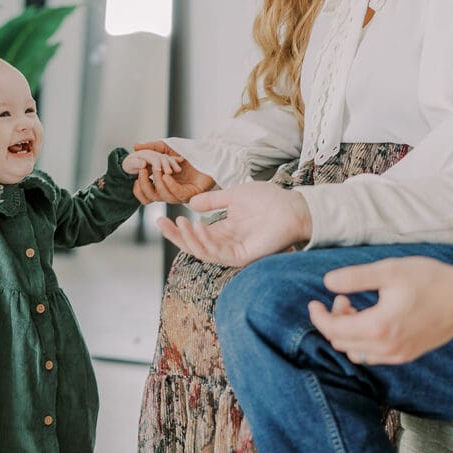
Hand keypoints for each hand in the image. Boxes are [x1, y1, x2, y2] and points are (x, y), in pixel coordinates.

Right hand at [131, 140, 214, 203]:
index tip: (134, 178)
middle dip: (144, 185)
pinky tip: (166, 176)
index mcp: (162, 183)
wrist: (208, 152)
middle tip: (142, 171)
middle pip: (152, 197)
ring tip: (157, 170)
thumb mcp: (166, 147)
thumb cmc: (188, 151)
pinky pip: (178, 194)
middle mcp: (170, 191)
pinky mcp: (191, 194)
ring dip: (158, 183)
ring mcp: (180, 194)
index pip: (145, 195)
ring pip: (164, 197)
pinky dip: (170, 186)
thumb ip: (151, 147)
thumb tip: (135, 147)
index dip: (138, 190)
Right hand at [154, 182, 309, 266]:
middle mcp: (226, 243)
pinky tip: (196, 227)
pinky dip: (204, 242)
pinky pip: (217, 254)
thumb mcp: (233, 196)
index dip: (176, 229)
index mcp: (223, 231)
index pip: (194, 235)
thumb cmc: (268, 200)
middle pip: (193, 246)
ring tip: (180, 222)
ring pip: (202, 251)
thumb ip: (212, 201)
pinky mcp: (242, 256)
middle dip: (175, 236)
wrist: (292, 206)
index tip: (160, 218)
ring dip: (188, 238)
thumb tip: (191, 203)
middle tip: (160, 223)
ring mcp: (234, 251)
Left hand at [308, 257, 452, 364]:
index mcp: (379, 327)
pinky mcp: (407, 355)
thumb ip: (355, 277)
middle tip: (344, 298)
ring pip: (355, 352)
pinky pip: (372, 355)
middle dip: (333, 321)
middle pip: (341, 343)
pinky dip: (362, 340)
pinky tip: (372, 319)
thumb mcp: (389, 270)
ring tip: (357, 307)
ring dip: (347, 332)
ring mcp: (398, 355)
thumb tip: (327, 282)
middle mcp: (387, 348)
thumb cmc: (430, 280)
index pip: (334, 330)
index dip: (318, 316)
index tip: (314, 302)